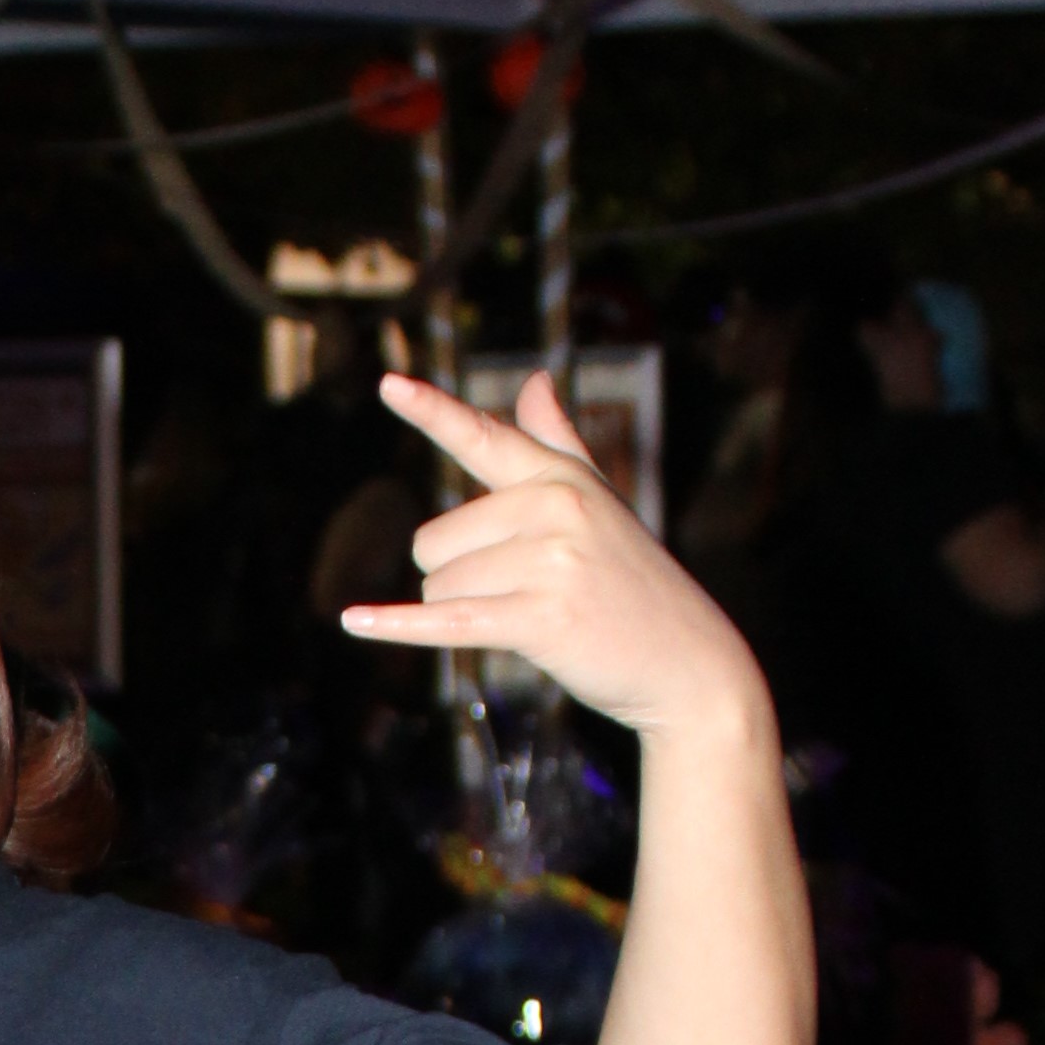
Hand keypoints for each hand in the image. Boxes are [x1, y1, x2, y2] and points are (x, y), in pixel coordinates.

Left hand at [343, 372, 765, 738]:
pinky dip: (398, 626)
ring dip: (469, 612)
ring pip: (440, 586)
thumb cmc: (634, 584)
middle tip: (529, 593)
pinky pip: (448, 621)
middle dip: (462, 575)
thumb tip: (535, 379)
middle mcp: (555, 508)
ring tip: (534, 618)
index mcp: (562, 477)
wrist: (690, 665)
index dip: (431, 411)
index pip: (485, 437)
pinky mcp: (542, 618)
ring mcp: (551, 562)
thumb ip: (557, 442)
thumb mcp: (599, 502)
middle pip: (436, 541)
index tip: (389, 385)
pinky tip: (353, 620)